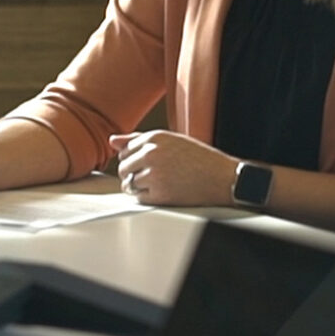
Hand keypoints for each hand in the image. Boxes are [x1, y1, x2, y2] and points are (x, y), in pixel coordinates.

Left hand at [110, 130, 236, 206]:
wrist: (222, 177)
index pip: (125, 150)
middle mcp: (152, 153)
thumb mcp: (170, 141)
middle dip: (134, 174)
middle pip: (123, 168)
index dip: (136, 160)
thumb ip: (138, 140)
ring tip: (160, 184)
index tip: (150, 164)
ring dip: (140, 187)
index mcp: (155, 137)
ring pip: (129, 184)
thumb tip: (112, 140)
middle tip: (154, 177)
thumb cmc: (199, 159)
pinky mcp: (159, 194)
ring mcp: (154, 174)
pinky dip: (148, 198)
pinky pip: (139, 198)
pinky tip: (164, 192)